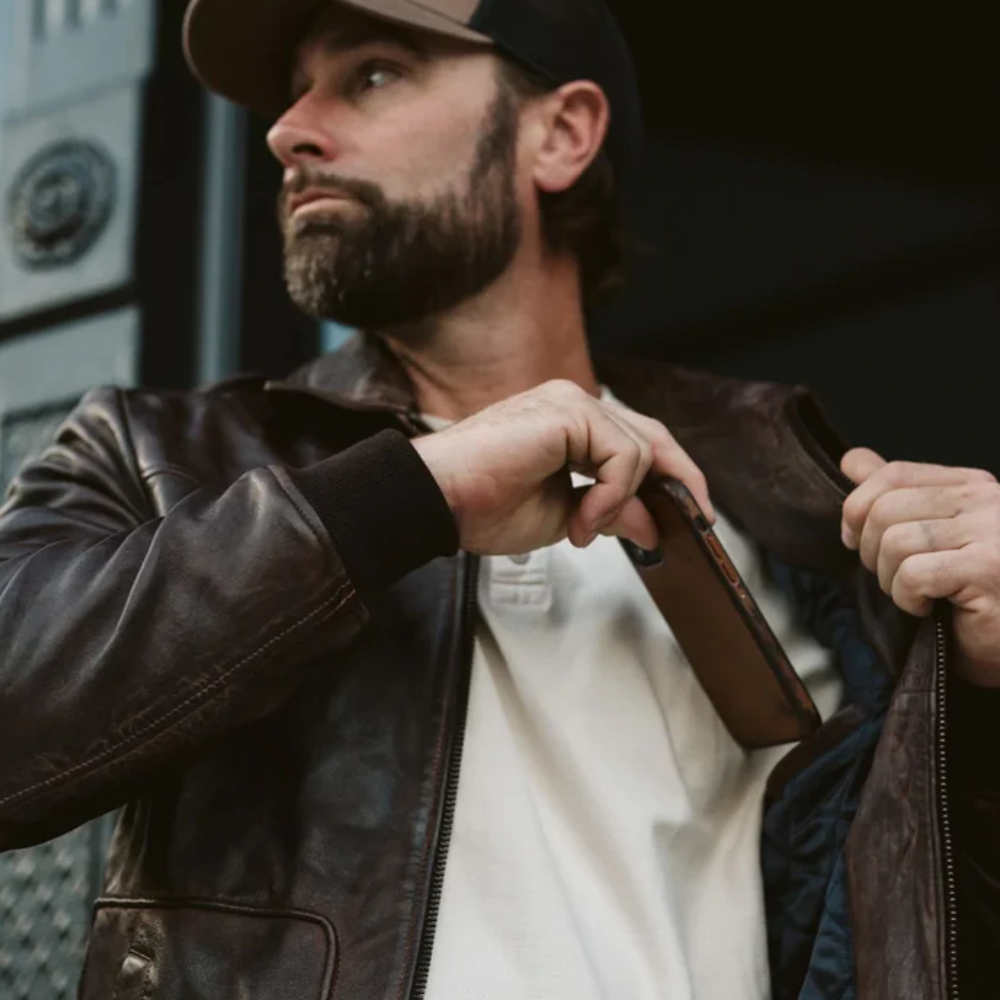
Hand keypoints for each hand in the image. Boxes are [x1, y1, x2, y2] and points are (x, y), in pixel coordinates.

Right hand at [411, 379, 712, 556]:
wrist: (438, 499)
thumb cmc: (481, 506)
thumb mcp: (564, 516)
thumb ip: (611, 511)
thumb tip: (653, 525)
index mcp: (569, 425)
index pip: (636, 444)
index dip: (669, 478)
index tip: (688, 517)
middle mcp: (573, 405)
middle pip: (652, 436)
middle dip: (680, 480)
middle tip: (696, 521)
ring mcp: (571, 402)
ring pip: (641, 448)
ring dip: (623, 499)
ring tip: (584, 529)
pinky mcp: (569, 410)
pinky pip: (623, 455)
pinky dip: (612, 494)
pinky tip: (581, 519)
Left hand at [840, 448, 999, 686]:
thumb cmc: (971, 595)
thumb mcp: (932, 536)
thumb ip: (895, 495)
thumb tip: (851, 460)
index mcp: (970, 486)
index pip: (893, 474)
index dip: (857, 507)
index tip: (851, 537)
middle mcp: (985, 501)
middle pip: (885, 508)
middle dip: (868, 549)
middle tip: (889, 576)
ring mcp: (990, 533)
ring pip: (895, 542)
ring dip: (888, 578)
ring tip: (912, 593)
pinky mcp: (987, 569)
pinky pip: (913, 574)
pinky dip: (907, 597)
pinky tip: (927, 608)